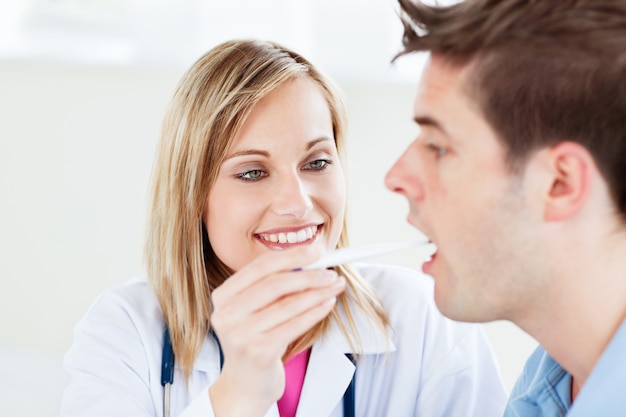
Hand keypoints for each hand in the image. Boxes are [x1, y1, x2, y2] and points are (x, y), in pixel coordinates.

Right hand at [208, 245, 345, 416]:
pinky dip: (316, 311)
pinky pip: (295, 325)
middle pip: (275, 284)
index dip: (291, 256)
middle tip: (330, 272)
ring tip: (335, 286)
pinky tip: (328, 304)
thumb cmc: (255, 337)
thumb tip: (311, 258)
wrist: (246, 382)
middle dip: (308, 274)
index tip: (317, 250)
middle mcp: (227, 314)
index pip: (260, 267)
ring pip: (289, 305)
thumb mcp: (255, 308)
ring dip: (318, 293)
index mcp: (223, 296)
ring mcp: (241, 334)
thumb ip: (273, 284)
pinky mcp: (259, 351)